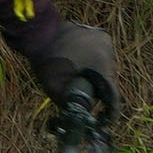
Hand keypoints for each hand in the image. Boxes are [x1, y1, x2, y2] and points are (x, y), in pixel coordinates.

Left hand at [16, 16, 121, 130]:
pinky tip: (84, 64)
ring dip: (99, 75)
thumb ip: (72, 105)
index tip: (108, 119)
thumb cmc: (47, 61)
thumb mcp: (56, 90)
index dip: (111, 110)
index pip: (113, 95)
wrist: (39, 33)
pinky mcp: (101, 35)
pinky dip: (96, 62)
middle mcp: (109, 53)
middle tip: (91, 98)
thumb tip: (82, 117)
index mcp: (101, 66)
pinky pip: (103, 55)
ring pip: (107, 67)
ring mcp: (106, 41)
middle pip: (110, 80)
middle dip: (101, 91)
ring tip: (85, 79)